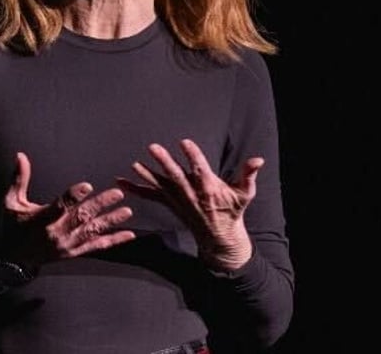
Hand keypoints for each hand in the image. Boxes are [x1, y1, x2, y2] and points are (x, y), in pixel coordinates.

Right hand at [0, 152, 135, 269]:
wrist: (10, 259)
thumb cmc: (10, 226)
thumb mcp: (10, 202)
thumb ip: (19, 179)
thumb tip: (20, 155)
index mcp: (41, 219)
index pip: (60, 206)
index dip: (73, 195)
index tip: (87, 185)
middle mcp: (56, 233)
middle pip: (81, 217)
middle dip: (100, 205)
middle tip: (117, 194)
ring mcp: (66, 245)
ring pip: (92, 232)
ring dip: (111, 221)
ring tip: (127, 211)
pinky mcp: (73, 253)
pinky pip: (96, 247)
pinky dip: (113, 241)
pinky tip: (128, 234)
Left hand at [117, 138, 262, 271]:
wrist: (220, 238)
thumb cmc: (232, 212)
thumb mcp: (244, 194)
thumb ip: (248, 175)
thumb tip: (259, 159)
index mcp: (209, 189)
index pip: (200, 169)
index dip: (193, 156)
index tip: (184, 142)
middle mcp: (191, 195)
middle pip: (176, 176)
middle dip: (164, 162)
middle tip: (153, 147)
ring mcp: (178, 201)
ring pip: (160, 185)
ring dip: (146, 174)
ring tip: (134, 164)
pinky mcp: (170, 204)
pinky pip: (151, 196)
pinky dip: (136, 189)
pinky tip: (121, 181)